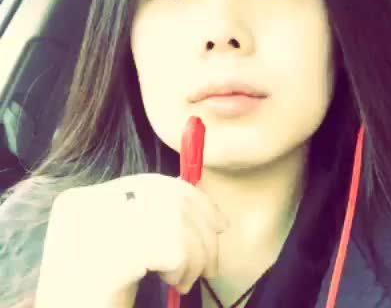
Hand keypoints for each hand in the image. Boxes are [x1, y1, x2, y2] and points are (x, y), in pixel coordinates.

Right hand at [34, 173, 228, 307]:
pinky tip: (172, 283)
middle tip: (210, 263)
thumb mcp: (120, 245)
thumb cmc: (97, 294)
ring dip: (195, 253)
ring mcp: (90, 232)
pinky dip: (184, 266)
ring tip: (183, 279)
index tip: (220, 224)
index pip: (151, 184)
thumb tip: (200, 201)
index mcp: (82, 200)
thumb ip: (149, 217)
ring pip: (175, 221)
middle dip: (202, 229)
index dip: (193, 199)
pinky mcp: (105, 264)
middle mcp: (82, 208)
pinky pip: (171, 248)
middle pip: (167, 198)